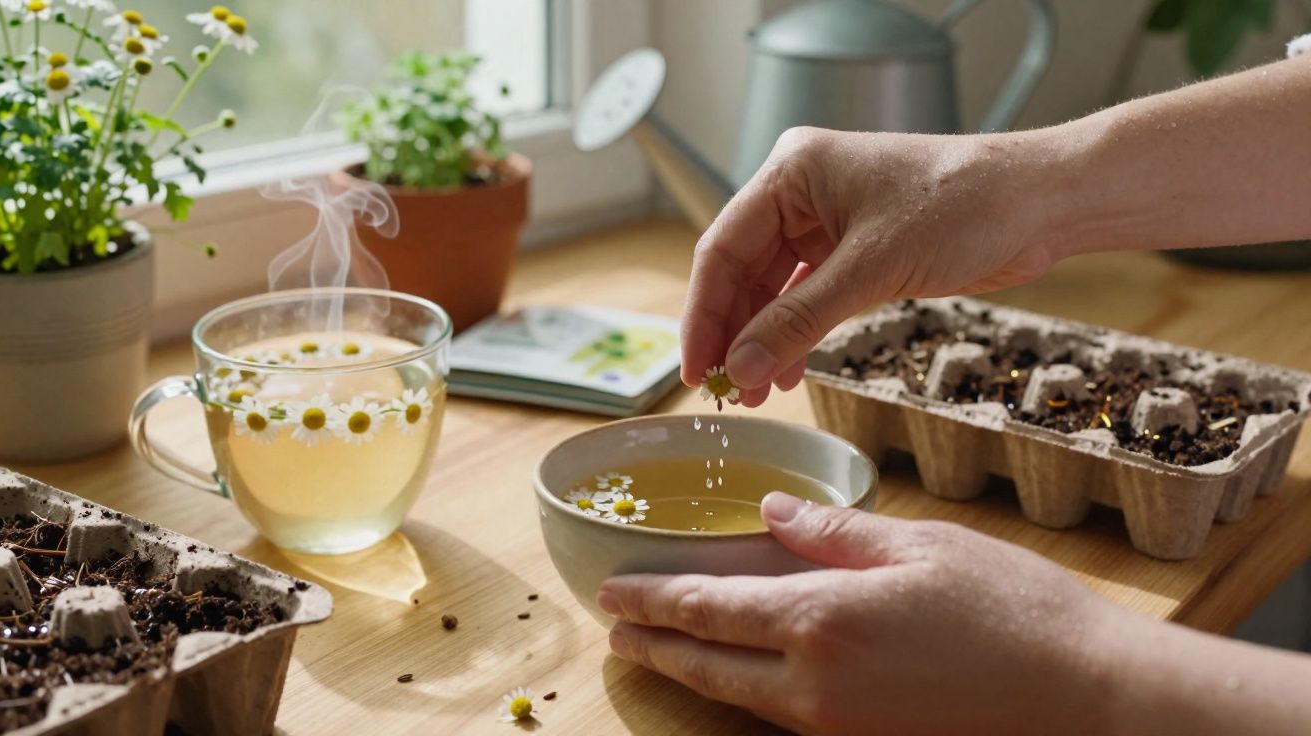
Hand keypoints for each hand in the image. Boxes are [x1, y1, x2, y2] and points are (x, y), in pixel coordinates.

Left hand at [598, 493, 1127, 735]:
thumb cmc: (1013, 610)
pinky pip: (781, 717)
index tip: (611, 592)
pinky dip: (742, 692)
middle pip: (708, 665)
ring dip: (692, 670)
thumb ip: (833, 532)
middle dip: (654, 643)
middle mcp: (814, 684)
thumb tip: (770, 515)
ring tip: (660, 648)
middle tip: (616, 628)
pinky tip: (739, 675)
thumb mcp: (920, 546)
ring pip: (738, 697)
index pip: (708, 609)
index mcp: (822, 620)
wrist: (1088, 700)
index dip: (652, 601)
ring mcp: (838, 726)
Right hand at [681, 126, 1067, 405]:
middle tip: (723, 391)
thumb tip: (740, 367)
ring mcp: (828, 221)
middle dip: (734, 334)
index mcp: (791, 171)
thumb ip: (798, 320)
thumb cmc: (963, 206)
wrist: (1040, 202)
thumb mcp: (870, 268)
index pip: (721, 248)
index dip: (704, 314)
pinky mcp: (856, 250)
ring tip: (756, 394)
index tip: (696, 369)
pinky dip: (797, 334)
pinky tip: (788, 372)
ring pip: (773, 290)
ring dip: (763, 341)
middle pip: (742, 272)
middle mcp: (801, 192)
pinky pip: (808, 297)